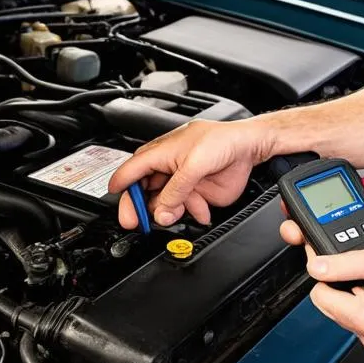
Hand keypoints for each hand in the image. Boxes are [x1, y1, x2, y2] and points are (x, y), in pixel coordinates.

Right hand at [108, 119, 271, 228]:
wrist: (249, 146)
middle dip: (140, 206)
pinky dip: (192, 212)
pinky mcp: (198, 192)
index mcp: (162, 152)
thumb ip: (175, 190)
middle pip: (145, 190)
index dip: (122, 184)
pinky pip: (186, 208)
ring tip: (173, 215)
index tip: (114, 198)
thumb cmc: (221, 141)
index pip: (133, 170)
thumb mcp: (193, 165)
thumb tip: (160, 211)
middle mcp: (169, 167)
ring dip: (168, 211)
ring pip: (165, 202)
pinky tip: (200, 211)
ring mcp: (183, 181)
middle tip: (135, 221)